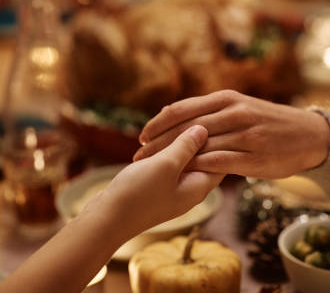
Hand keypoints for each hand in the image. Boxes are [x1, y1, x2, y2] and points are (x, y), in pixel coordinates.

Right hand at [87, 126, 223, 238]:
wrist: (106, 220)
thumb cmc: (138, 194)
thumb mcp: (166, 165)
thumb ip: (187, 146)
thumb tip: (203, 129)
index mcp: (200, 186)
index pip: (222, 157)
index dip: (218, 135)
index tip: (210, 113)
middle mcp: (190, 189)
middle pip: (203, 156)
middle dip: (196, 133)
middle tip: (187, 110)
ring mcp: (173, 190)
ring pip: (183, 158)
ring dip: (176, 139)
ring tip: (168, 114)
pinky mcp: (157, 188)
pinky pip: (167, 164)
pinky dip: (163, 148)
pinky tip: (154, 134)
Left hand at [134, 90, 329, 179]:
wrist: (309, 134)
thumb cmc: (267, 121)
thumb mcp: (239, 106)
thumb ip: (208, 111)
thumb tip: (171, 115)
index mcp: (227, 98)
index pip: (183, 109)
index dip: (158, 124)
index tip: (141, 137)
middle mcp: (235, 112)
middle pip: (186, 128)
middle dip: (159, 143)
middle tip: (139, 156)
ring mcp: (246, 135)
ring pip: (201, 146)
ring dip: (174, 159)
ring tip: (155, 170)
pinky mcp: (256, 156)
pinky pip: (221, 162)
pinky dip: (199, 168)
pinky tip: (183, 176)